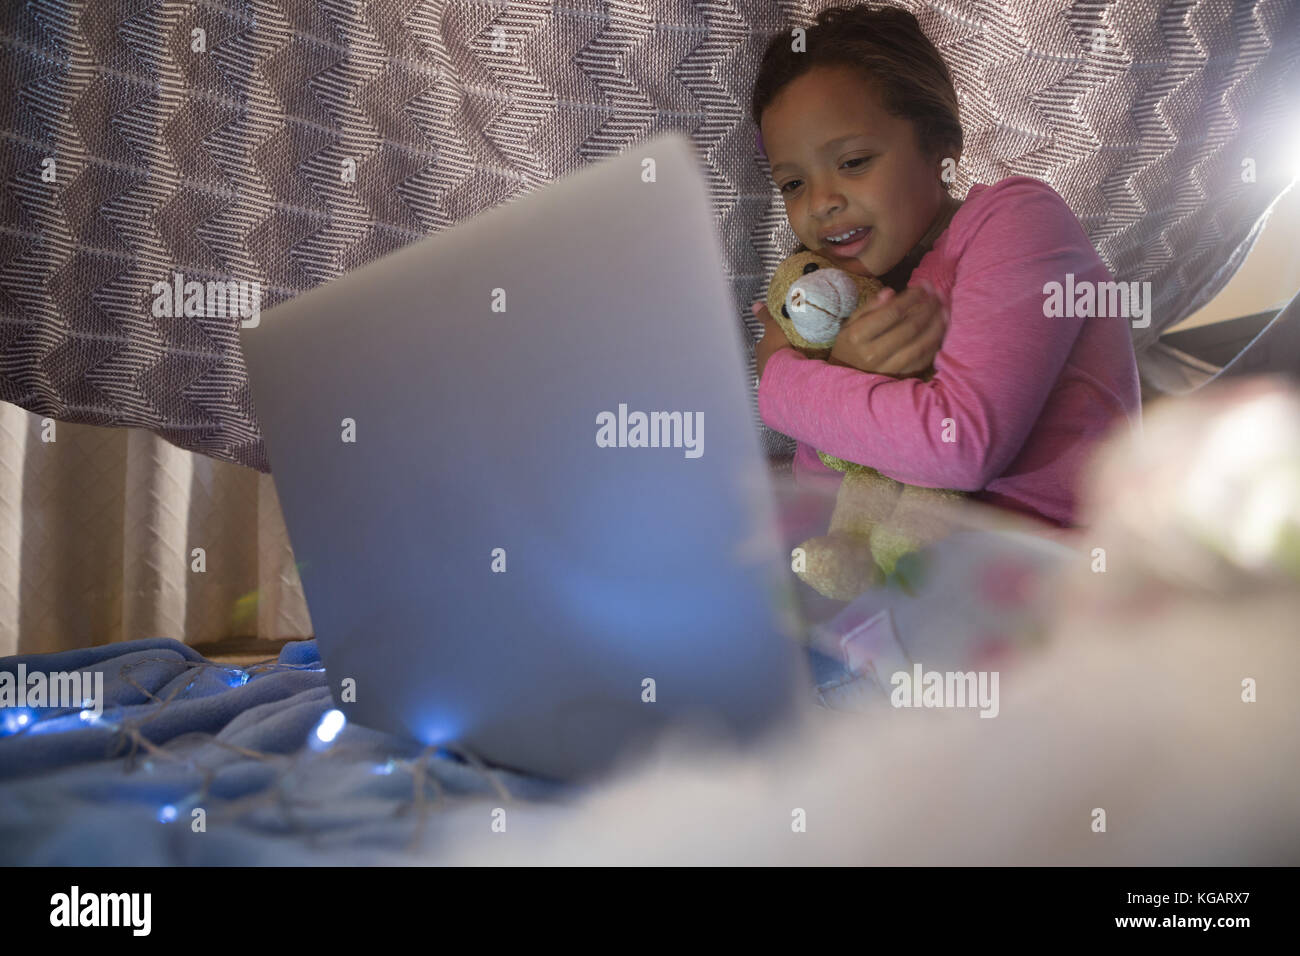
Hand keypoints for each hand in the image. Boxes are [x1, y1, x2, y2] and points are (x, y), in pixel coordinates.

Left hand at [752, 301, 793, 379]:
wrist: (785, 374)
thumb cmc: (777, 349)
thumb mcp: (773, 328)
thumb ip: (766, 317)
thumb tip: (755, 305)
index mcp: (761, 350)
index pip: (763, 344)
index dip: (771, 341)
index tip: (780, 340)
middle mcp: (762, 365)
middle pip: (769, 358)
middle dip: (778, 355)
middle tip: (791, 352)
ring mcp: (769, 378)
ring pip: (777, 370)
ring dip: (784, 367)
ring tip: (798, 364)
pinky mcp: (779, 388)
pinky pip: (785, 381)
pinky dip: (790, 378)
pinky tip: (799, 375)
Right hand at [829, 284, 947, 376]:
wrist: (845, 375)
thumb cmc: (849, 344)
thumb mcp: (851, 322)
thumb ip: (870, 307)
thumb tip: (891, 292)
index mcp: (858, 336)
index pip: (892, 312)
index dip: (912, 297)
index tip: (924, 287)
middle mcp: (873, 354)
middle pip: (910, 328)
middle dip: (928, 308)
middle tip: (938, 295)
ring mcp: (887, 368)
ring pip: (920, 345)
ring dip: (936, 326)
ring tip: (945, 311)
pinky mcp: (898, 378)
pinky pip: (922, 360)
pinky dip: (934, 344)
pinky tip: (940, 331)